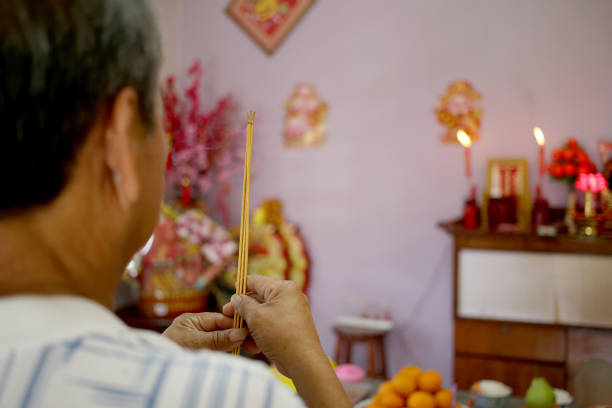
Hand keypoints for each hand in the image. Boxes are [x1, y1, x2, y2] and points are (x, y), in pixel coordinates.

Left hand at [162, 312, 258, 352]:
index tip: (250, 331)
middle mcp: (196, 330)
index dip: (235, 324)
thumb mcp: (194, 343)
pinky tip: (239, 354)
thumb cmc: (169, 352)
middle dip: (238, 336)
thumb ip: (217, 338)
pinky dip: (228, 353)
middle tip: (255, 344)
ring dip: (235, 345)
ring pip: (222, 342)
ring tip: (252, 348)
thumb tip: (240, 333)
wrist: (157, 374)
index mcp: (192, 321)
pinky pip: (218, 352)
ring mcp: (198, 343)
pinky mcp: (200, 355)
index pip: (220, 319)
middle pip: (223, 330)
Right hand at [222, 276, 350, 407]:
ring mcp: (291, 313)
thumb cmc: (280, 335)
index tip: (229, 293)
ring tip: (238, 332)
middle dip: (243, 308)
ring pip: (263, 313)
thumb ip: (243, 304)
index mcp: (284, 288)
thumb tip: (236, 298)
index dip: (241, 286)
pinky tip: (251, 343)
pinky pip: (270, 324)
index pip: (256, 281)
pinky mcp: (290, 327)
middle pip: (259, 298)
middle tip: (227, 315)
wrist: (302, 362)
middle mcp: (290, 297)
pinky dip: (260, 331)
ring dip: (249, 322)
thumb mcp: (256, 316)